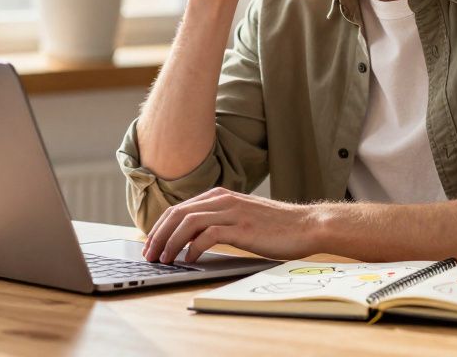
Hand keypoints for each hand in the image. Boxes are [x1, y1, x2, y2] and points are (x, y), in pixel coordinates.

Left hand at [141, 187, 323, 263]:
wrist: (306, 225)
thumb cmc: (275, 227)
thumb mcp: (241, 217)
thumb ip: (217, 221)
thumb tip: (188, 238)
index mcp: (220, 196)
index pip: (179, 209)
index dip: (160, 226)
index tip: (150, 243)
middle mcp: (223, 200)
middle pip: (178, 214)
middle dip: (159, 235)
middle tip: (150, 254)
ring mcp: (232, 212)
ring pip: (188, 223)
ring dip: (171, 242)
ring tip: (164, 259)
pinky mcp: (242, 228)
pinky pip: (208, 236)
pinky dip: (193, 248)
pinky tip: (189, 259)